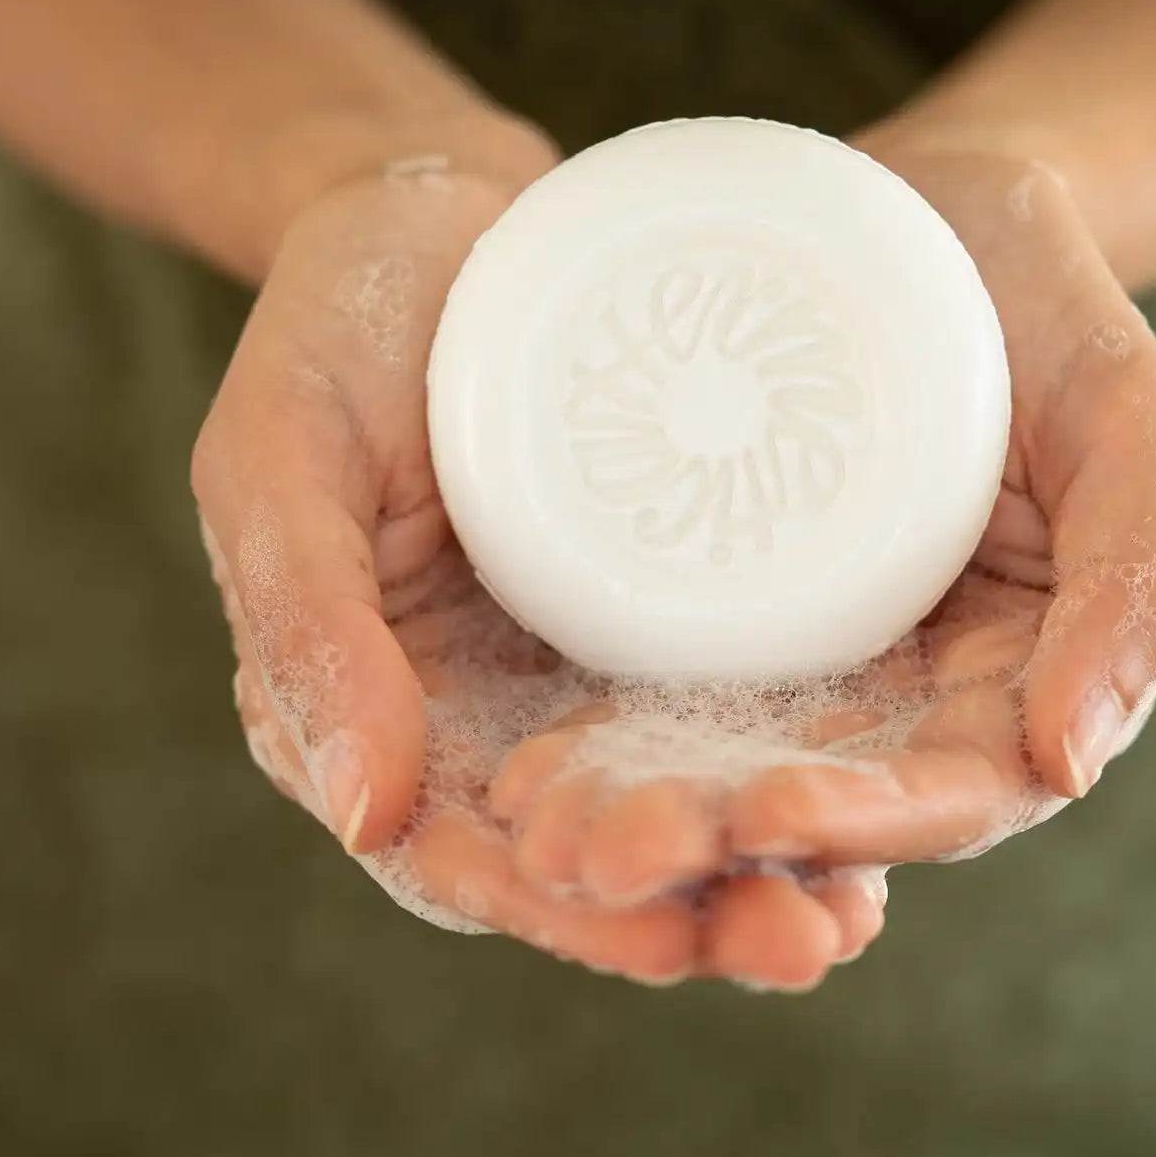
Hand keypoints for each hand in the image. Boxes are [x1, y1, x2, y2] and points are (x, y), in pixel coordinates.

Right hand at [192, 147, 887, 988]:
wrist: (439, 216)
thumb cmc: (333, 326)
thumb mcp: (279, 459)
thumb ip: (307, 627)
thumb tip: (365, 815)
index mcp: (369, 705)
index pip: (457, 852)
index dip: (555, 911)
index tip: (664, 938)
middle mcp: (479, 712)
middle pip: (584, 850)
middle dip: (690, 912)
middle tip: (807, 939)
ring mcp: (573, 664)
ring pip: (666, 802)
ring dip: (758, 866)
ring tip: (858, 908)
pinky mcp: (655, 606)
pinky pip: (720, 704)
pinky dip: (786, 763)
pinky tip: (876, 792)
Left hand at [491, 126, 1155, 891]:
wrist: (937, 209)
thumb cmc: (1048, 303)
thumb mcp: (1126, 415)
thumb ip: (1134, 574)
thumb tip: (1069, 761)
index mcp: (1011, 673)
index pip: (950, 788)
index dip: (867, 822)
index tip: (765, 818)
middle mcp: (902, 683)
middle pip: (813, 798)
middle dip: (713, 839)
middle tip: (600, 853)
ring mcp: (809, 647)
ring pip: (722, 763)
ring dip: (636, 812)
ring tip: (532, 828)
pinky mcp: (726, 598)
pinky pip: (662, 679)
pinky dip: (598, 731)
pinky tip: (513, 756)